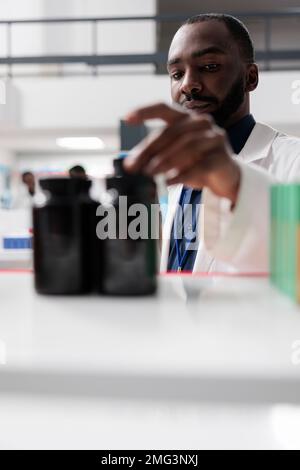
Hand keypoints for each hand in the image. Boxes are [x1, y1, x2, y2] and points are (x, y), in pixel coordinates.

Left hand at [123, 102, 240, 204]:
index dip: (145, 111)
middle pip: (172, 132)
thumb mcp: (174, 158)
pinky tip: (168, 182)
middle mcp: (201, 124)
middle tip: (134, 165)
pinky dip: (182, 174)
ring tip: (150, 173)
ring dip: (165, 160)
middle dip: (149, 149)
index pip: (163, 108)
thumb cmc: (198, 164)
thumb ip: (154, 156)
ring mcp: (215, 139)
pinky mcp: (223, 158)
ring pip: (187, 146)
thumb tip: (129, 164)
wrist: (227, 179)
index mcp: (187, 119)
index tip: (126, 118)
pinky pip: (200, 165)